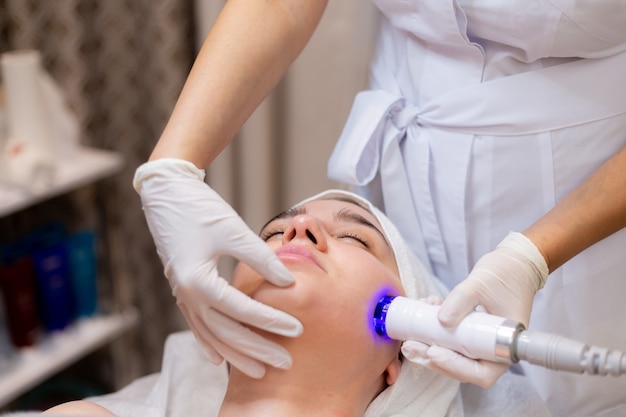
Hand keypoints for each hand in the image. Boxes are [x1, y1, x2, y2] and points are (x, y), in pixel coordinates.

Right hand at [133, 158, 302, 377]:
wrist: (166, 194)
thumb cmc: (200, 209)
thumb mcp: (233, 230)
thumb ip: (261, 259)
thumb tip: (288, 282)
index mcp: (198, 281)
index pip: (242, 310)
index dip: (271, 320)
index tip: (297, 329)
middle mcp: (187, 296)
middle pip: (226, 333)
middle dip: (256, 350)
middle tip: (284, 363)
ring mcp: (182, 296)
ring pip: (211, 335)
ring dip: (236, 355)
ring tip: (259, 371)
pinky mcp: (182, 291)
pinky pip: (196, 326)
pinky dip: (209, 344)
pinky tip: (219, 358)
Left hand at [403, 232, 547, 386]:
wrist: (515, 263)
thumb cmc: (507, 274)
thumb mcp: (481, 284)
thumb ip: (461, 300)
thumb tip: (441, 320)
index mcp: (505, 346)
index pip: (481, 372)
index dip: (455, 367)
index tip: (433, 352)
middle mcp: (492, 349)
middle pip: (461, 367)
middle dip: (432, 358)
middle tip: (409, 347)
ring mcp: (479, 341)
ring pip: (452, 354)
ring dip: (428, 347)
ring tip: (408, 337)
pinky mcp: (469, 331)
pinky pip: (449, 338)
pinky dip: (433, 330)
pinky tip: (424, 310)